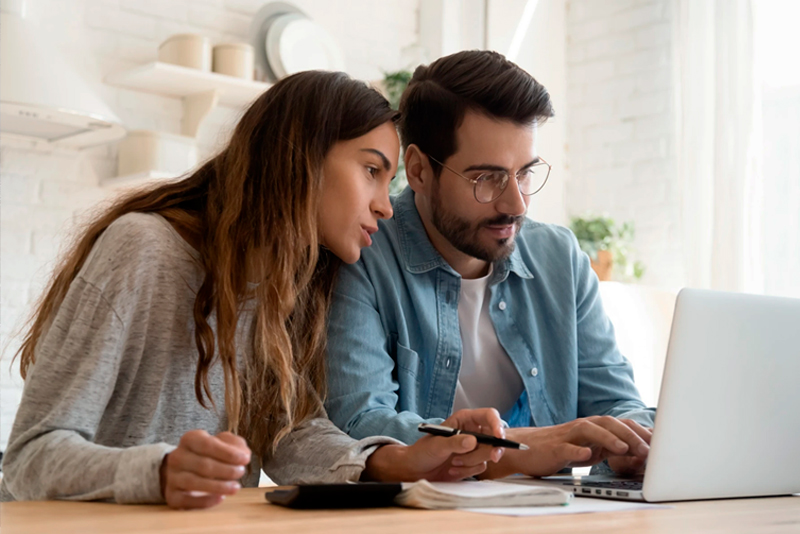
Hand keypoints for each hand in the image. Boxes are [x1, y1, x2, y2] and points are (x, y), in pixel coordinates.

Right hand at [160, 430, 251, 508]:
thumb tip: (243, 454)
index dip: (228, 453)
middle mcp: (177, 457)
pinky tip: (221, 498)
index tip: (245, 459)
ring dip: (219, 486)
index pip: (207, 444)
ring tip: (236, 487)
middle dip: (226, 470)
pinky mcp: (172, 496)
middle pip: (203, 465)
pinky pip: (187, 500)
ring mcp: (172, 477)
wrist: (184, 470)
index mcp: (190, 439)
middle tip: (241, 472)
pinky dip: (206, 501)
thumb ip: (235, 444)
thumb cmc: (209, 454)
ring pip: (194, 482)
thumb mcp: (223, 443)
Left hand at [363, 408, 505, 481]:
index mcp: (464, 420)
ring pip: (488, 454)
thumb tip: (473, 441)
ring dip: (472, 462)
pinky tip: (454, 469)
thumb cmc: (422, 452)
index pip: (488, 416)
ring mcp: (474, 448)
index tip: (499, 437)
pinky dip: (468, 471)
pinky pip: (481, 467)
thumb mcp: (437, 445)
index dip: (497, 424)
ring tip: (454, 462)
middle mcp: (472, 432)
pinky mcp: (473, 462)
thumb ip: (455, 443)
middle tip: (493, 457)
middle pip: (494, 437)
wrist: (416, 470)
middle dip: (491, 449)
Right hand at [481, 416, 650, 478]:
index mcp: (594, 426)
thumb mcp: (591, 448)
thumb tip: (638, 452)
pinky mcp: (554, 448)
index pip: (621, 424)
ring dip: (609, 438)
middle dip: (630, 434)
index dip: (640, 432)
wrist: (527, 449)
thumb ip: (610, 448)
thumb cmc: (561, 449)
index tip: (660, 445)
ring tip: (624, 449)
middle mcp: (582, 426)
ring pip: (590, 430)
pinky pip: (566, 447)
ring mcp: (568, 436)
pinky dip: (577, 451)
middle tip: (647, 449)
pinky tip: (587, 456)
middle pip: (609, 423)